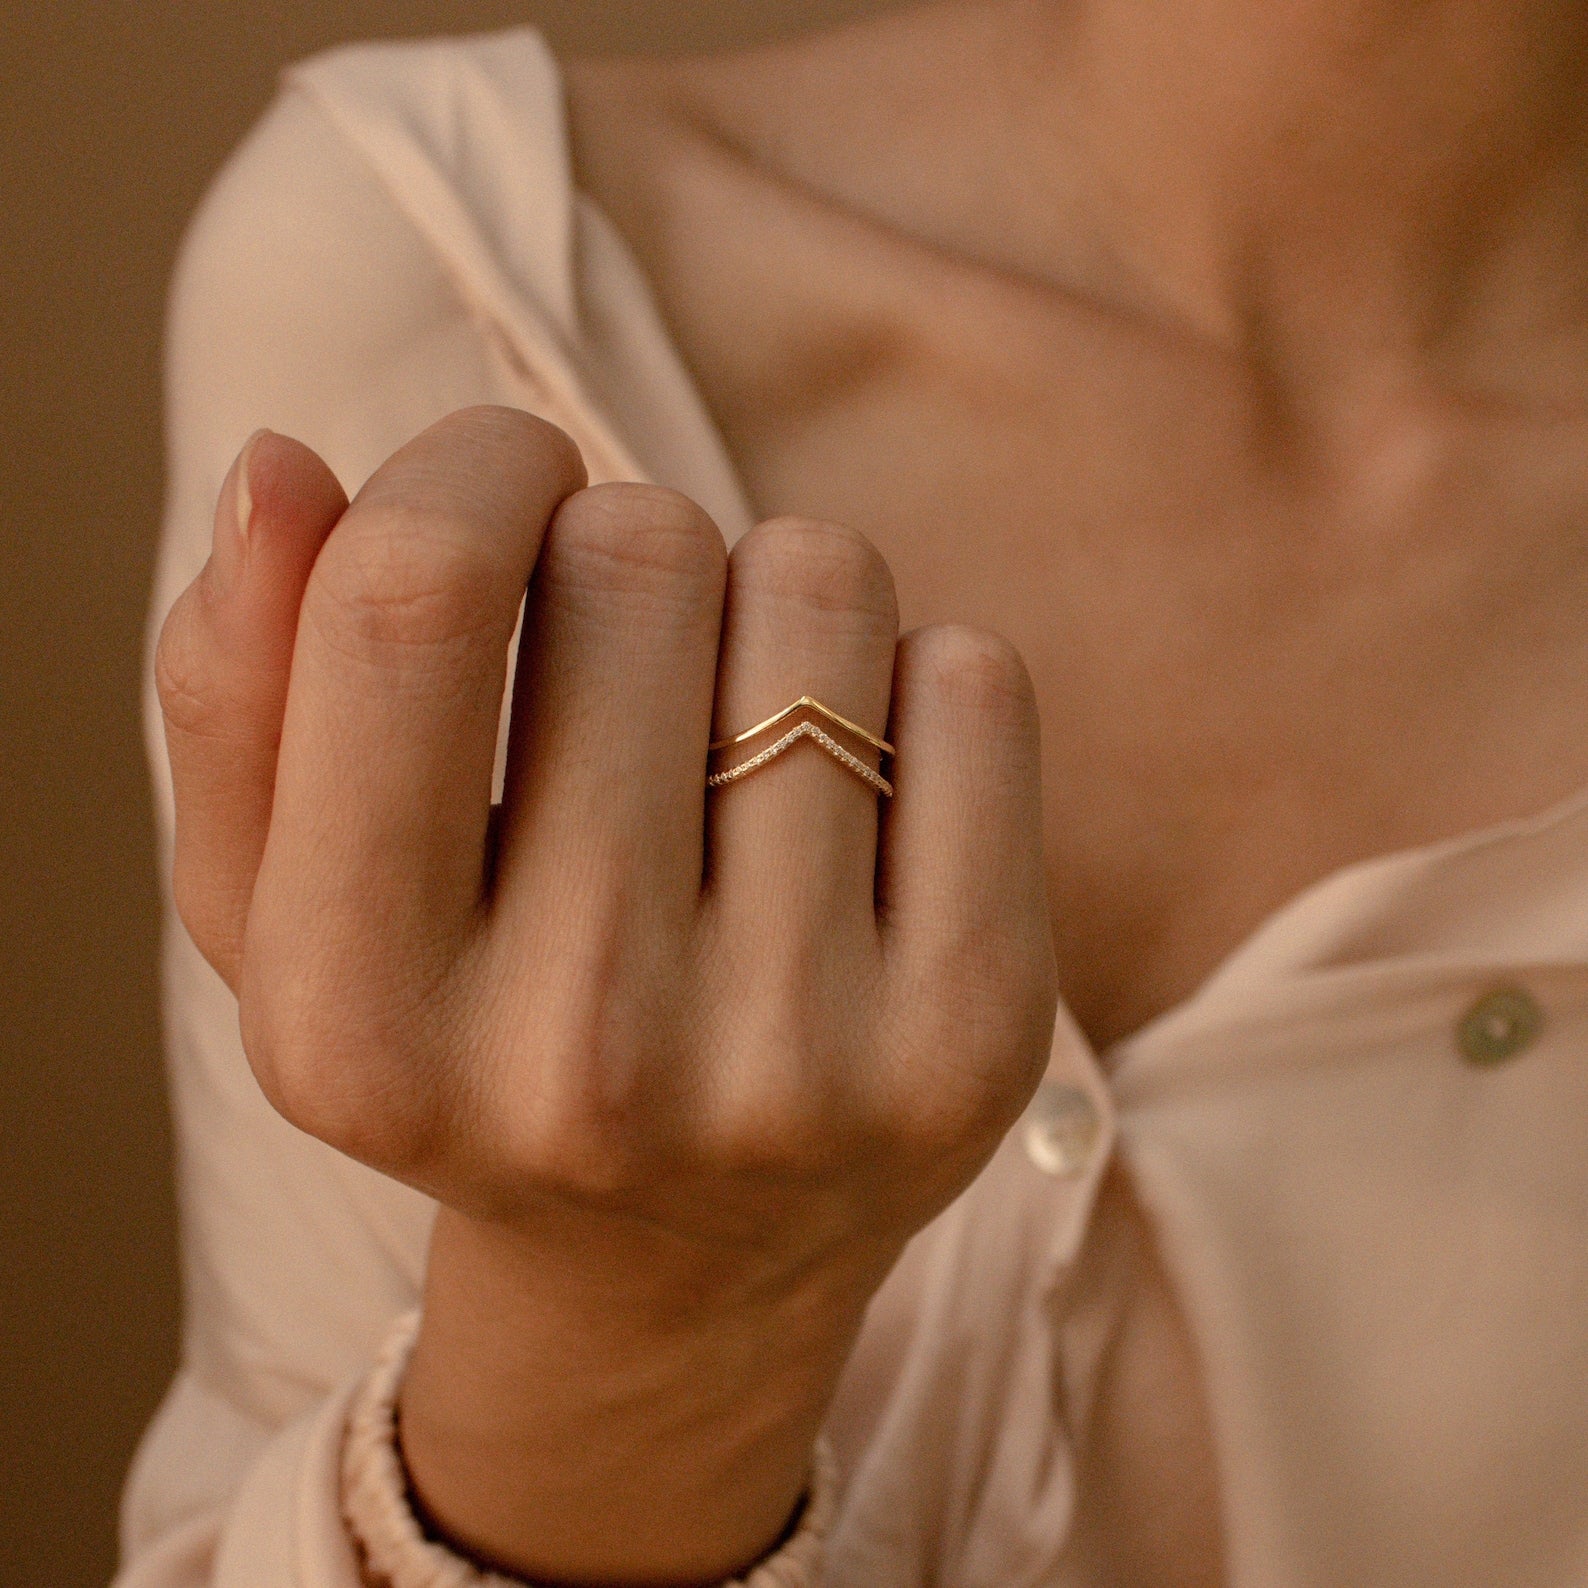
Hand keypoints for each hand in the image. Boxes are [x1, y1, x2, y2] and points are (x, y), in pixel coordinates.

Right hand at [155, 407, 1055, 1583]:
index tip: (508, 483)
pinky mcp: (975, 1037)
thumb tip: (280, 467)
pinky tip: (855, 801)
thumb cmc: (465, 1045)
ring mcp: (803, 1061)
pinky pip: (973, 678)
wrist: (681, 1270)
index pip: (411, 595)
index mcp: (357, 1024)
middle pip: (636, 555)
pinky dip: (910, 682)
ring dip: (769, 600)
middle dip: (622, 543)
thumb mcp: (281, 911)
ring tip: (733, 737)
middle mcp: (582, 1061)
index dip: (468, 465)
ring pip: (819, 581)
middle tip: (624, 661)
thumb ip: (236, 690)